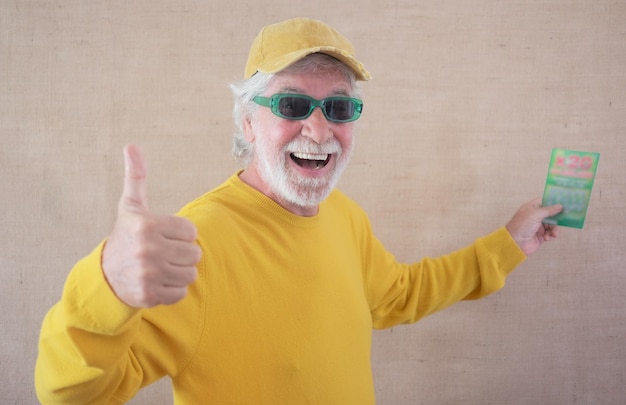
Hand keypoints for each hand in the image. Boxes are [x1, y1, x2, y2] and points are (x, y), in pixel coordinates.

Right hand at [102, 145, 200, 307]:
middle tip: (164, 253)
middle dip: (182, 254)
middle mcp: (148, 250)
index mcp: (147, 226)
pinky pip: (181, 292)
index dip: (180, 234)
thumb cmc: (125, 236)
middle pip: (194, 254)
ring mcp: (148, 274)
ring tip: (162, 267)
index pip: (191, 231)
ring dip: (180, 272)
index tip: (164, 235)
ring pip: (191, 274)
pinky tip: (158, 281)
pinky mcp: (149, 295)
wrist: (104, 276)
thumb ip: (137, 176)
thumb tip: (132, 145)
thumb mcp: (130, 206)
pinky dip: (173, 289)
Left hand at [505, 197, 562, 255]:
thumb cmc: (521, 226)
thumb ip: (548, 210)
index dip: (553, 201)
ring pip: (552, 224)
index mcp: (531, 208)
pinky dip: (551, 235)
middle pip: (550, 213)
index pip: (544, 201)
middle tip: (566, 217)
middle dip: (557, 216)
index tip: (564, 202)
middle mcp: (535, 216)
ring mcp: (538, 226)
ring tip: (554, 232)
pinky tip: (547, 237)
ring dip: (555, 228)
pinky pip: (550, 233)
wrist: (515, 243)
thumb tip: (559, 206)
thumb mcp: (535, 214)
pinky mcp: (541, 235)